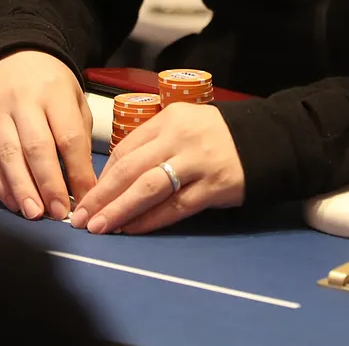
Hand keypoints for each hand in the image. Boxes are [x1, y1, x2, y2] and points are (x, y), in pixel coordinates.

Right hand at [0, 50, 97, 221]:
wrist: (7, 52)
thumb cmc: (48, 82)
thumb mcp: (73, 96)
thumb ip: (79, 134)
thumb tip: (86, 181)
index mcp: (54, 93)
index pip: (69, 136)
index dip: (78, 170)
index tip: (88, 197)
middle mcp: (24, 102)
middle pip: (37, 147)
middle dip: (49, 184)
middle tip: (59, 213)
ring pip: (9, 155)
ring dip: (22, 189)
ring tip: (35, 214)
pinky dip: (1, 184)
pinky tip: (13, 202)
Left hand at [70, 103, 245, 235]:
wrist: (266, 140)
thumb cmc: (217, 136)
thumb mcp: (184, 125)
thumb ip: (153, 143)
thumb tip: (115, 176)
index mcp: (169, 118)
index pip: (126, 148)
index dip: (103, 176)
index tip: (88, 197)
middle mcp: (181, 137)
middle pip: (131, 169)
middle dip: (102, 196)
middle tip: (81, 218)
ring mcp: (198, 162)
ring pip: (149, 188)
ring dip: (120, 210)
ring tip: (100, 227)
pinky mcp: (214, 186)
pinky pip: (176, 206)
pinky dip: (151, 220)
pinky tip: (133, 229)